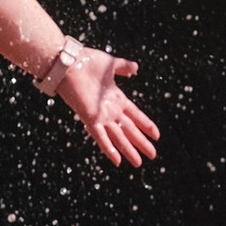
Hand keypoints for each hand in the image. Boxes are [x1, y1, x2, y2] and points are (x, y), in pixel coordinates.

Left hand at [56, 48, 160, 166]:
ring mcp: (100, 116)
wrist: (69, 62)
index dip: (146, 125)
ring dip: (128, 150)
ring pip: (118, 137)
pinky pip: (100, 137)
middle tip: (152, 155)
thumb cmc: (87, 62)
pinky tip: (117, 161)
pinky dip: (109, 148)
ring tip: (138, 163)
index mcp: (116, 98)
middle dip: (141, 142)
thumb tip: (136, 68)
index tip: (156, 135)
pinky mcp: (89, 118)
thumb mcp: (111, 64)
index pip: (135, 115)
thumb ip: (124, 67)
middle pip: (130, 130)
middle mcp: (110, 110)